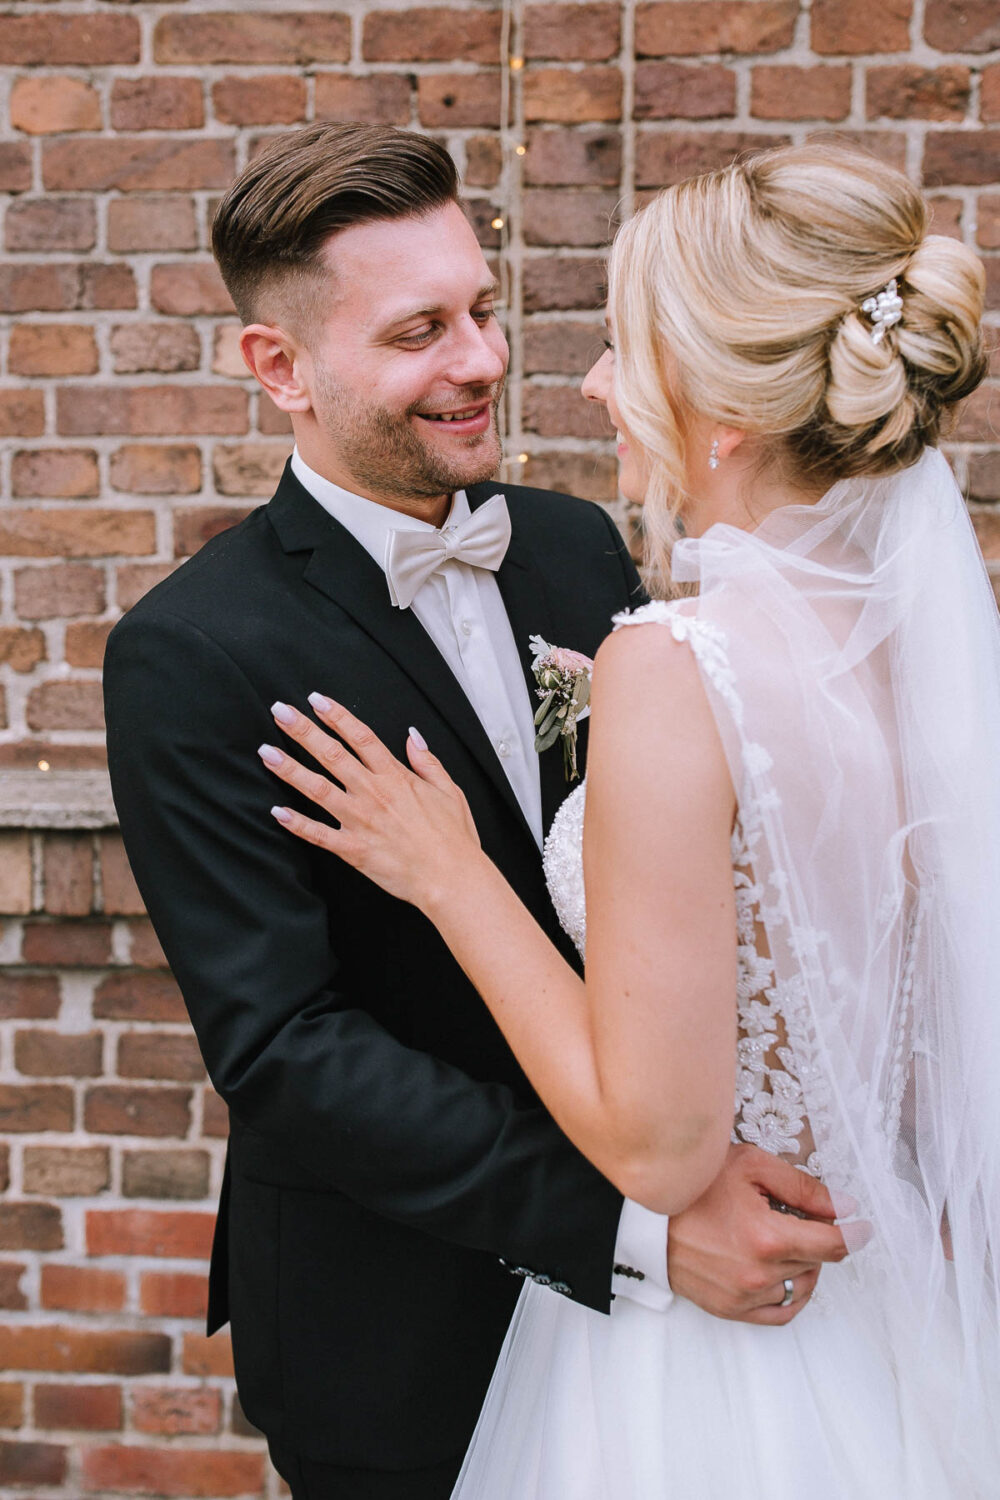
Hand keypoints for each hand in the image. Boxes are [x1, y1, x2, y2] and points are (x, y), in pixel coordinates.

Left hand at [259, 695, 479, 908]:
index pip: (361, 737)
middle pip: (332, 754)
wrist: (453, 878)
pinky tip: (277, 812)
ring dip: (290, 769)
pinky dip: (297, 824)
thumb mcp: (450, 791)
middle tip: (280, 711)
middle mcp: (374, 793)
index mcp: (396, 777)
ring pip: (318, 789)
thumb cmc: (454, 838)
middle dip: (303, 731)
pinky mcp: (354, 849)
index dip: (337, 716)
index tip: (316, 700)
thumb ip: (428, 762)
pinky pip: (319, 835)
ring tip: (266, 752)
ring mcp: (361, 821)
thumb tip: (413, 736)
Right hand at [666, 1144, 866, 1325]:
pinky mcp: (730, 1309)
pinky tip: (785, 1272)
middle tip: (801, 1215)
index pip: (833, 1244)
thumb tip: (844, 1206)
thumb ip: (803, 1187)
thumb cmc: (693, 1185)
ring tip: (786, 1239)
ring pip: (802, 1287)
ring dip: (806, 1265)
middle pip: (818, 1262)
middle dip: (820, 1238)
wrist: (644, 1217)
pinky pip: (781, 1313)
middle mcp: (759, 1273)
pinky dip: (792, 1294)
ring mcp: (744, 1296)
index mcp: (767, 1236)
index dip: (855, 1233)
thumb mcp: (750, 1166)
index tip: (863, 1225)